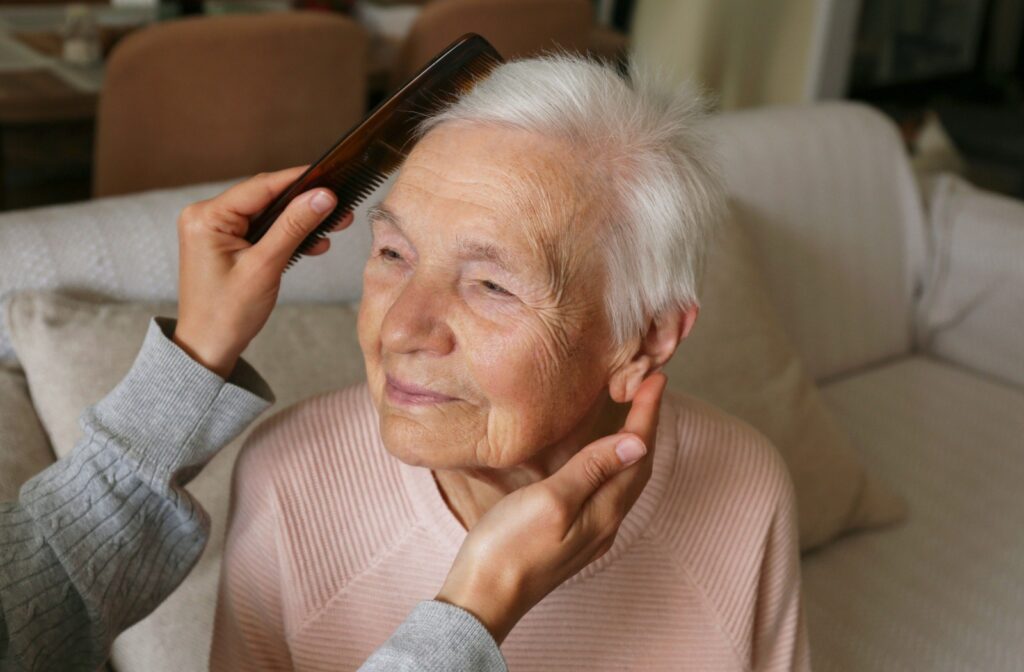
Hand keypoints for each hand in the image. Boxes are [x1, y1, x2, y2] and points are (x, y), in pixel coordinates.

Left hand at [172, 165, 352, 377]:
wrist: (208, 348)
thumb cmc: (226, 314)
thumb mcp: (265, 267)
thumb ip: (294, 227)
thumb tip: (322, 196)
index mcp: (207, 217)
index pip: (261, 187)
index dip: (300, 181)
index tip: (333, 179)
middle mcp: (206, 216)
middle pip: (265, 198)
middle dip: (303, 204)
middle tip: (340, 208)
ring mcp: (214, 230)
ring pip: (266, 214)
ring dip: (298, 222)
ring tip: (332, 226)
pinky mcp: (225, 243)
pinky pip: (261, 230)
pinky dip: (285, 236)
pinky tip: (311, 243)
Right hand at [434, 372, 668, 644]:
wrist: (482, 600)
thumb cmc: (509, 550)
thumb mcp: (552, 501)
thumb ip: (592, 470)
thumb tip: (637, 443)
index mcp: (604, 513)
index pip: (638, 454)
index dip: (647, 414)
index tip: (655, 378)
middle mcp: (604, 523)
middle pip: (637, 467)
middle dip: (646, 425)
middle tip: (648, 386)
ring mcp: (588, 533)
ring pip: (622, 480)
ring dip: (631, 444)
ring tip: (631, 412)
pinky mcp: (569, 536)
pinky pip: (605, 491)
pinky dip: (610, 463)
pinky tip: (599, 455)